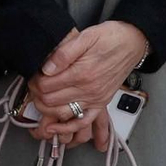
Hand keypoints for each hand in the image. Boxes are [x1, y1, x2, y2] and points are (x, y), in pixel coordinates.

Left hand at [27, 21, 149, 151]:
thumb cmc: (110, 38)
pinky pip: (83, 123)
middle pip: (50, 101)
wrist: (132, 43)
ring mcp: (95, 99)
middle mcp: (89, 90)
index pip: (46, 86)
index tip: (32, 75)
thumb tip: (46, 68)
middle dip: (36, 94)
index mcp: (82, 73)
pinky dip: (68, 128)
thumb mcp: (85, 37)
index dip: (34, 81)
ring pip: (62, 114)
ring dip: (46, 110)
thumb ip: (64, 53)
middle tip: (33, 84)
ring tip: (39, 99)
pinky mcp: (101, 103)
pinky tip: (55, 127)